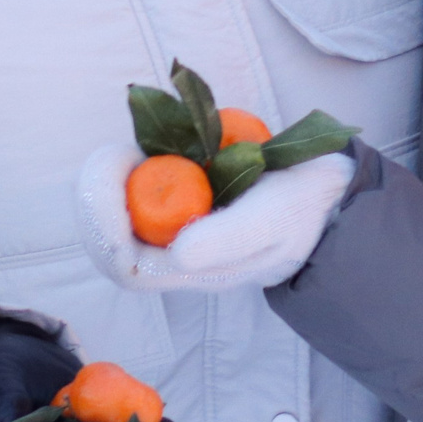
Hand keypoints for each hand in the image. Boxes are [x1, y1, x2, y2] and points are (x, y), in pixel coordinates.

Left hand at [76, 141, 352, 293]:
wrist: (324, 190)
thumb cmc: (298, 205)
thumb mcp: (272, 217)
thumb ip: (228, 238)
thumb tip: (180, 254)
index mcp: (194, 269)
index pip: (125, 264)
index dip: (106, 223)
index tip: (119, 175)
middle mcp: (175, 256)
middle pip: (106, 243)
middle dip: (98, 196)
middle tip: (117, 155)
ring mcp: (171, 230)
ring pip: (109, 217)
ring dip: (107, 180)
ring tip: (126, 153)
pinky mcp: (173, 203)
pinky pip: (125, 193)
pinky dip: (120, 168)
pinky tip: (137, 152)